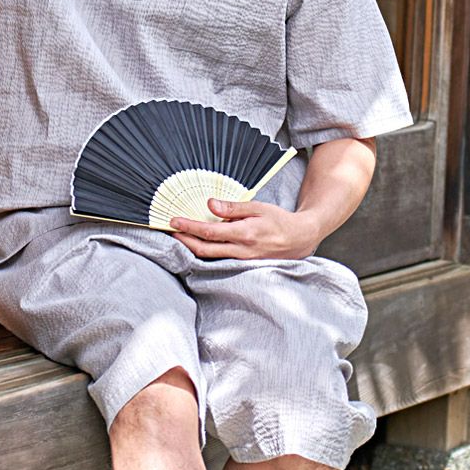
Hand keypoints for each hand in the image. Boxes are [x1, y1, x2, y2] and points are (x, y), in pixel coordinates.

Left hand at [170, 197, 319, 260]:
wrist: (300, 239)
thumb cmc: (279, 221)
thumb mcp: (258, 207)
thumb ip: (232, 208)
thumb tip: (210, 204)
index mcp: (244, 234)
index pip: (209, 232)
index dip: (188, 227)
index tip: (174, 221)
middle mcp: (241, 251)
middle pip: (203, 249)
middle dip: (183, 240)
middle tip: (169, 230)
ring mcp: (242, 261)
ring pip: (210, 257)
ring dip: (192, 248)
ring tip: (179, 236)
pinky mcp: (243, 265)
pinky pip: (219, 261)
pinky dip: (205, 254)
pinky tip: (197, 245)